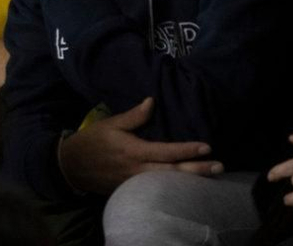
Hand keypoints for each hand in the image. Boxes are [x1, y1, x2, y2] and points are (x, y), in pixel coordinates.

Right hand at [58, 98, 221, 194]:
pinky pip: (160, 189)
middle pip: (174, 171)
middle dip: (199, 169)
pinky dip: (176, 186)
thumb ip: (133, 116)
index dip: (188, 149)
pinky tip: (189, 185)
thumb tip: (152, 101)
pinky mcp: (135, 190)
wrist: (73, 166)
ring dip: (192, 180)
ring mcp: (137, 183)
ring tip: (211, 176)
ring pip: (170, 183)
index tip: (207, 146)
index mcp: (134, 150)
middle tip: (220, 166)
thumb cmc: (92, 141)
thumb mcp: (110, 124)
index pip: (167, 151)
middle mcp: (139, 169)